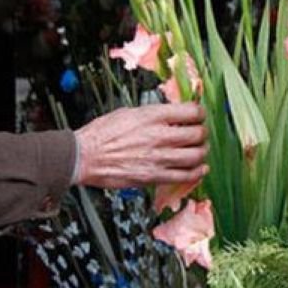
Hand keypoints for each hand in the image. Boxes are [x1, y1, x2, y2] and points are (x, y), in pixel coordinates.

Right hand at [74, 103, 208, 189]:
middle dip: (202, 133)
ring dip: (202, 152)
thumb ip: (151, 115)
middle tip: (200, 134)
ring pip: (196, 156)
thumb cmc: (101, 134)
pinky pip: (185, 176)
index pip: (191, 111)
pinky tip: (199, 169)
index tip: (199, 115)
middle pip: (197, 134)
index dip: (200, 113)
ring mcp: (158, 158)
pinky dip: (197, 173)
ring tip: (200, 151)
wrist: (85, 157)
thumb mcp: (127, 113)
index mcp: (152, 116)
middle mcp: (159, 136)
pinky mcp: (154, 176)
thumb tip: (168, 115)